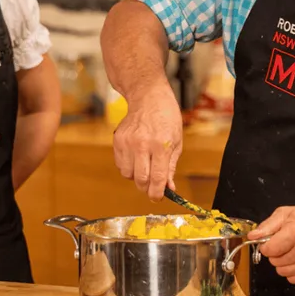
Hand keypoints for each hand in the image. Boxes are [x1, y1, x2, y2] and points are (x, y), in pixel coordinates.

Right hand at [112, 84, 182, 200]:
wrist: (148, 97)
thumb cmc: (167, 118)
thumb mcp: (177, 142)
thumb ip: (171, 167)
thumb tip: (169, 189)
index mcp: (161, 145)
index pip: (158, 178)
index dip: (157, 193)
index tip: (157, 198)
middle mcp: (143, 144)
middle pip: (140, 180)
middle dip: (146, 188)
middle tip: (151, 187)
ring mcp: (128, 142)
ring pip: (128, 175)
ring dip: (137, 177)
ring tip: (145, 166)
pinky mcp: (118, 140)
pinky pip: (120, 164)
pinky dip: (128, 167)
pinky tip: (136, 157)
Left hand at [249, 204, 294, 284]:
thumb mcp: (286, 214)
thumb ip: (267, 226)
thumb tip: (253, 237)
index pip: (270, 250)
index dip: (266, 246)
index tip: (270, 242)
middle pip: (276, 262)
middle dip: (276, 254)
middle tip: (284, 244)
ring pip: (284, 272)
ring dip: (283, 264)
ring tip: (292, 251)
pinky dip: (293, 271)